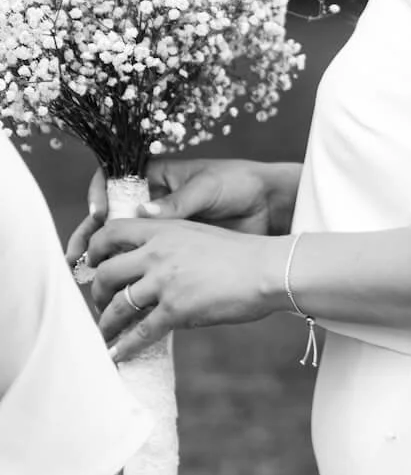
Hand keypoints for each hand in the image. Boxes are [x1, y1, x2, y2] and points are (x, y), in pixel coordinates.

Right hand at [66, 157, 300, 264]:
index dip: (99, 195)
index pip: (113, 182)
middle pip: (108, 220)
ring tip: (88, 282)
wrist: (272, 208)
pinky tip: (120, 296)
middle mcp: (152, 203)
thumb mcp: (208, 188)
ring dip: (103, 265)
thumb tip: (144, 210)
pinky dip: (131, 281)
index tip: (98, 213)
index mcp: (157, 178)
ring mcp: (161, 231)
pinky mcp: (172, 254)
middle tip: (75, 259)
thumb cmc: (240, 185)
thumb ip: (178, 201)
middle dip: (89, 239)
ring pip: (121, 247)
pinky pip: (144, 266)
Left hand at [88, 217, 284, 362]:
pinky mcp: (177, 309)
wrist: (268, 269)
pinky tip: (117, 355)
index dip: (94, 249)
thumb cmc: (241, 254)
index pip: (111, 231)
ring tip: (105, 334)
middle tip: (101, 304)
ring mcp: (166, 281)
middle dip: (98, 293)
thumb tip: (148, 265)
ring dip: (106, 324)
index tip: (93, 265)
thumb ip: (169, 244)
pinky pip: (141, 332)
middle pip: (106, 272)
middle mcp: (158, 252)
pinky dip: (124, 347)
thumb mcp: (198, 235)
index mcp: (163, 229)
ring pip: (119, 305)